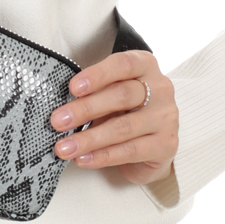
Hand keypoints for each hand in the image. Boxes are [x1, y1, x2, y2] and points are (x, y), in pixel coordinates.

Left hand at [48, 49, 177, 186]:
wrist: (153, 145)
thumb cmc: (125, 111)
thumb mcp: (109, 95)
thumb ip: (93, 94)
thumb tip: (60, 108)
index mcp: (145, 66)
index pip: (123, 64)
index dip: (97, 75)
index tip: (73, 88)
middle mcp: (161, 89)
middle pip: (122, 96)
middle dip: (85, 109)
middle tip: (58, 121)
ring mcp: (166, 117)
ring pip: (123, 127)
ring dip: (89, 139)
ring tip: (64, 147)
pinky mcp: (166, 145)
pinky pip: (130, 151)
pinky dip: (103, 156)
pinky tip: (83, 159)